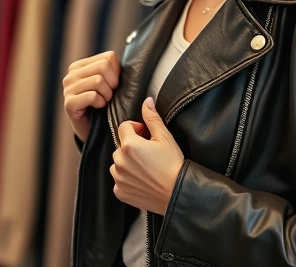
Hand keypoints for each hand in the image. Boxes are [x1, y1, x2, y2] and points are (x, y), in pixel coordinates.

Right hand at [62, 51, 120, 143]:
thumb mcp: (108, 83)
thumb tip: (132, 63)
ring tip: (104, 102)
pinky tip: (98, 108)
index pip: (109, 57)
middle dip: (113, 84)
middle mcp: (71, 74)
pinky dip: (100, 103)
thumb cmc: (103, 106)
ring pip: (98, 80)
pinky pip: (92, 96)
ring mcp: (67, 88)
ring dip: (107, 95)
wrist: (92, 131)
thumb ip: (113, 70)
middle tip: (110, 96)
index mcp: (80, 65)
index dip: (117, 73)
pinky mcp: (69, 103)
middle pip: (104, 66)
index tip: (113, 85)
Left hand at [110, 97, 184, 215]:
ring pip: (118, 163)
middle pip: (120, 146)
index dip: (136, 129)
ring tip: (145, 167)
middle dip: (132, 146)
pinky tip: (142, 180)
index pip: (124, 127)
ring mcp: (118, 178)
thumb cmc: (173, 166)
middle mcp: (119, 161)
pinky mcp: (120, 191)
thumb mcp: (165, 138)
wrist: (178, 194)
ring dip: (127, 163)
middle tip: (148, 153)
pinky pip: (119, 180)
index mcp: (129, 145)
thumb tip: (146, 102)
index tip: (146, 135)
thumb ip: (152, 118)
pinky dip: (127, 179)